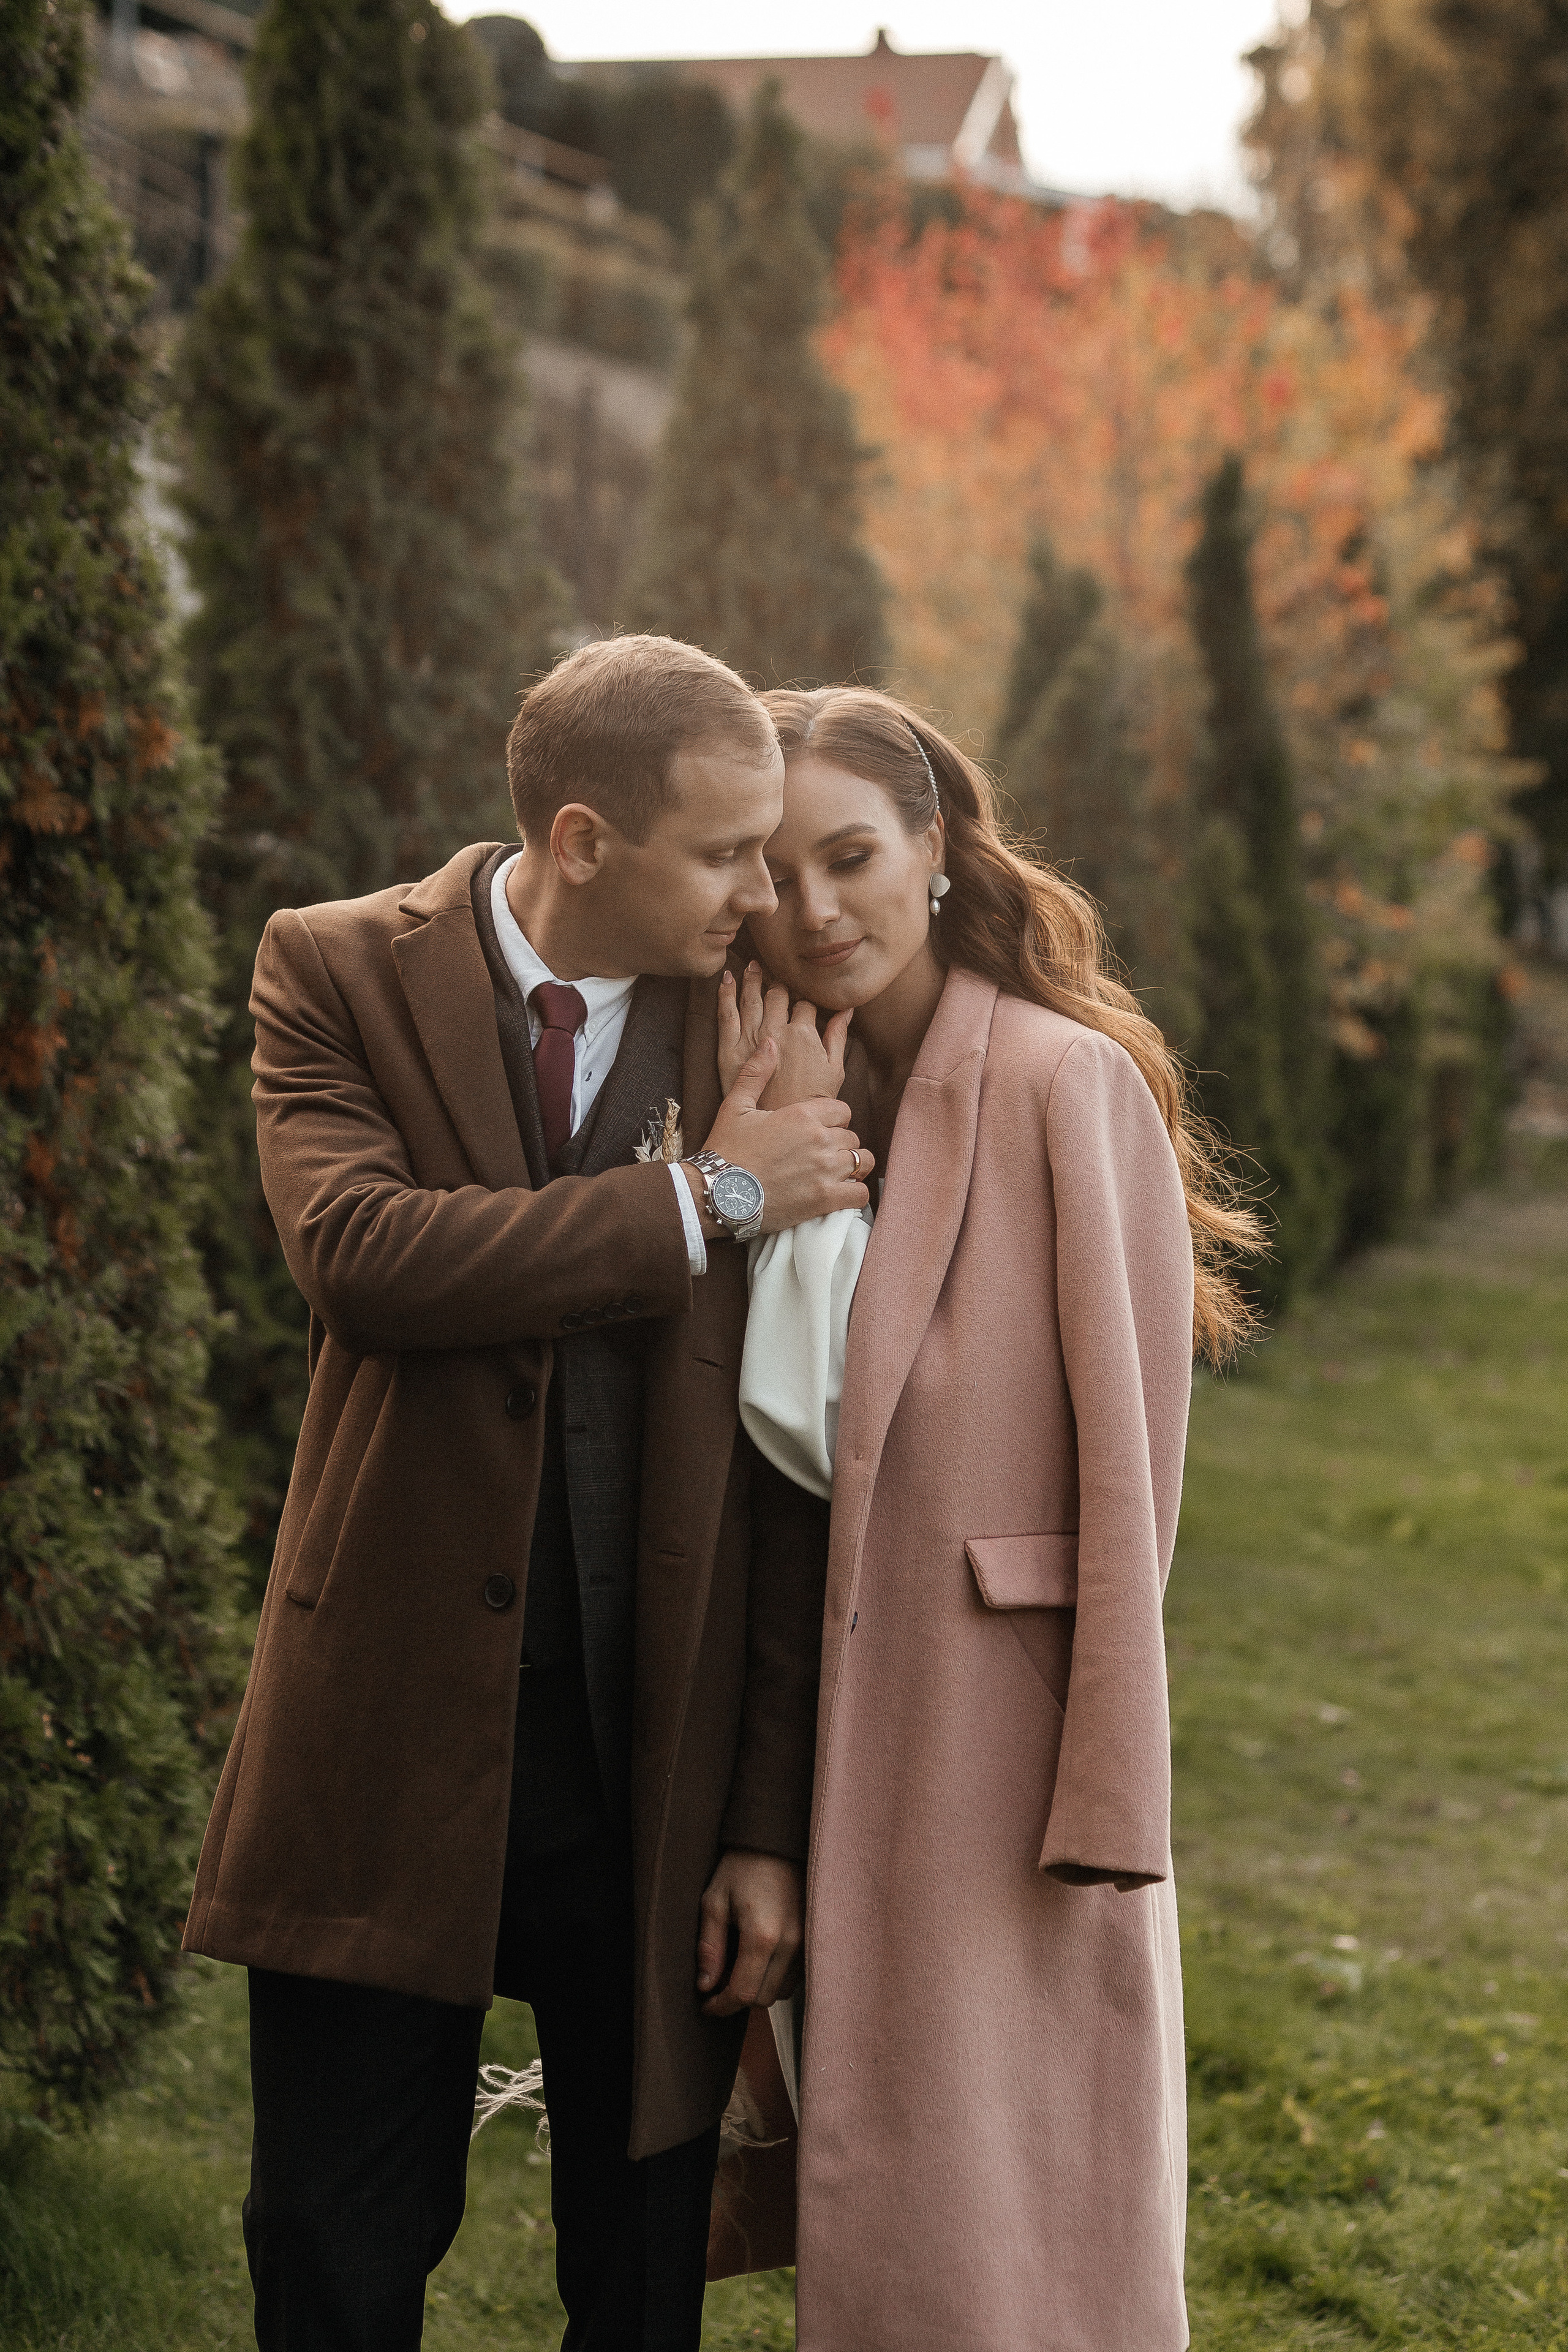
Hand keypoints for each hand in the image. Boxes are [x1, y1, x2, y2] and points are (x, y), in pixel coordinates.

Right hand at [686, 1039, 872, 1232]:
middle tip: (819, 1155)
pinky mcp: (824, 1199)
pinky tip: (840, 1193)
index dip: (832, 1120)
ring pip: (861, 1161)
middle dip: (838, 1144)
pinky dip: (854, 1193)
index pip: (842, 1110)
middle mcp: (820, 1139)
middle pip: (851, 1136)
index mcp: (803, 1114)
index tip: (818, 1130)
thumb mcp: (735, 1106)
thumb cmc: (725, 1149)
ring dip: (852, 1166)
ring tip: (835, 1173)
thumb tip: (770, 1043)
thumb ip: (756, 1073)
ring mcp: (825, 1170)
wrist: (717, 1193)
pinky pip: (860, 1194)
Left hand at [696, 1851, 803, 2015]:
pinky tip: (760, 1959)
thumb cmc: (743, 1866)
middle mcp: (791, 1943)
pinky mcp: (814, 1936)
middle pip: (764, 1997)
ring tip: (739, 1968)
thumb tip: (705, 1986)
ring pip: (782, 1990)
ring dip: (759, 1988)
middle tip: (718, 1984)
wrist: (777, 1839)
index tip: (707, 2003)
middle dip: (738, 1998)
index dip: (721, 2006)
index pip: (744, 1993)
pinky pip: (796, 1974)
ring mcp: (807, 1941)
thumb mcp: (715, 1901)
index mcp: (763, 1936)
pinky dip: (776, 1976)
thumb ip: (710, 1947)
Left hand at [718, 963, 852, 1107]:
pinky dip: (726, 993)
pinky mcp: (730, 1048)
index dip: (805, 996)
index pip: (805, 1003)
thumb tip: (847, 1009)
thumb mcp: (834, 1071)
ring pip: (752, 997)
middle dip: (779, 982)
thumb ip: (838, 1036)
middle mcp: (778, 1029)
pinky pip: (726, 1013)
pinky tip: (727, 979)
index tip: (803, 994)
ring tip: (753, 965)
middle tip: (777, 972)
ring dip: (753, 978)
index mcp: (804, 1033)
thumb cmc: (810, 1102)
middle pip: (779, 995)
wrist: (778, 1128)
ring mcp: (752, 1037)